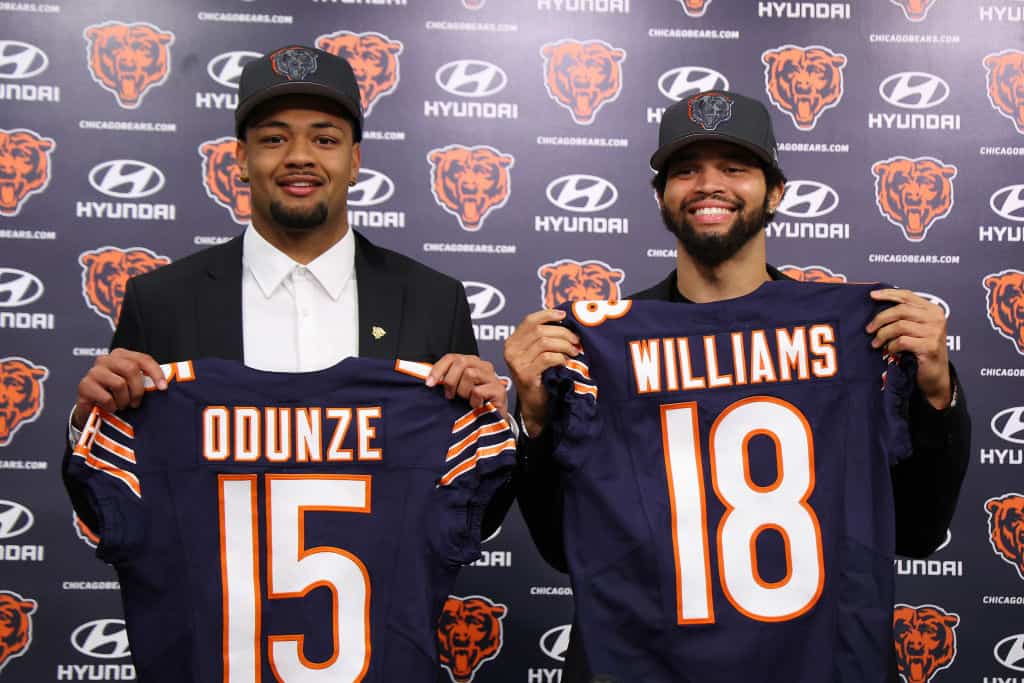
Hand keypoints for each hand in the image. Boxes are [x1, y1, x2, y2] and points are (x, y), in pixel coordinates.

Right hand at [72, 349, 165, 428]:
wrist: (94, 410)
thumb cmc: (117, 396)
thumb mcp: (133, 385)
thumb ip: (144, 379)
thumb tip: (161, 385)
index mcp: (120, 355)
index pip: (143, 359)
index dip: (155, 373)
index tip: (163, 388)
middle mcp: (106, 359)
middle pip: (131, 369)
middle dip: (138, 390)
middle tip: (136, 403)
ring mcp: (93, 371)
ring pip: (119, 384)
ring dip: (124, 400)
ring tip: (121, 405)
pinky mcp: (84, 385)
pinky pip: (106, 397)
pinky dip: (112, 407)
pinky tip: (110, 408)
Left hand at [427, 354, 507, 418]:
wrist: (491, 423)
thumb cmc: (472, 404)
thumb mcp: (456, 389)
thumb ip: (446, 380)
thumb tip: (429, 379)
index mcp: (472, 363)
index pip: (451, 357)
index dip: (438, 369)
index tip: (430, 383)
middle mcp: (483, 366)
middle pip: (460, 362)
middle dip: (450, 381)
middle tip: (450, 396)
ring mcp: (493, 377)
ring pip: (469, 374)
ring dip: (463, 392)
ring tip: (467, 400)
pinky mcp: (499, 389)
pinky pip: (477, 391)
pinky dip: (473, 401)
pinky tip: (477, 406)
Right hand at [503, 309, 580, 436]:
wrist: (536, 405)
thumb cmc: (541, 377)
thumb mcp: (537, 354)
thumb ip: (543, 338)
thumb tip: (563, 319)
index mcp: (512, 342)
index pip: (530, 320)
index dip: (548, 315)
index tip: (564, 316)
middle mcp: (511, 350)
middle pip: (540, 330)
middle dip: (563, 333)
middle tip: (577, 341)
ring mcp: (517, 363)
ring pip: (544, 342)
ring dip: (564, 345)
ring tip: (574, 352)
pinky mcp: (526, 375)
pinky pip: (547, 358)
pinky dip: (561, 358)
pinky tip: (566, 363)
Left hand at [867, 288, 951, 409]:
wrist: (935, 375)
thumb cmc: (921, 349)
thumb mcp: (915, 328)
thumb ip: (904, 316)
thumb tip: (877, 304)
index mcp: (932, 309)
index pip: (907, 296)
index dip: (888, 294)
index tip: (871, 296)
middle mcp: (936, 318)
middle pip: (901, 310)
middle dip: (880, 318)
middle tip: (868, 329)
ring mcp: (934, 332)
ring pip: (899, 326)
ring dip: (883, 335)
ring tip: (876, 343)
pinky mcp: (929, 347)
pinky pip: (902, 341)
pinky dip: (891, 346)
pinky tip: (890, 351)